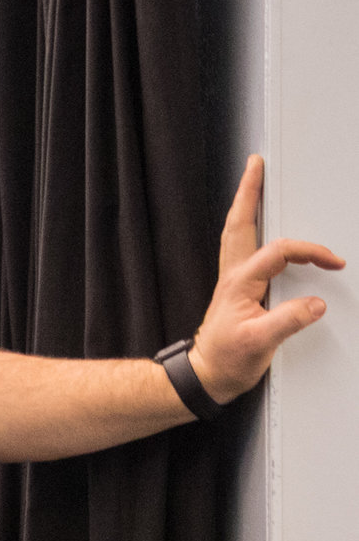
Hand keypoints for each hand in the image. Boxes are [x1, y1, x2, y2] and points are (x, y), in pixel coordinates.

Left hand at [189, 156, 344, 402]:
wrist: (206, 375)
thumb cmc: (227, 360)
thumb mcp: (261, 343)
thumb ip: (288, 321)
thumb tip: (315, 303)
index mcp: (240, 283)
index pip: (279, 251)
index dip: (309, 250)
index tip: (333, 262)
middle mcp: (233, 275)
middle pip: (240, 223)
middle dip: (248, 192)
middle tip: (255, 165)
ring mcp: (233, 280)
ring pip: (238, 232)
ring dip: (246, 205)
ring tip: (253, 182)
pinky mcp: (237, 289)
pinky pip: (244, 249)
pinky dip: (251, 229)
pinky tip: (258, 227)